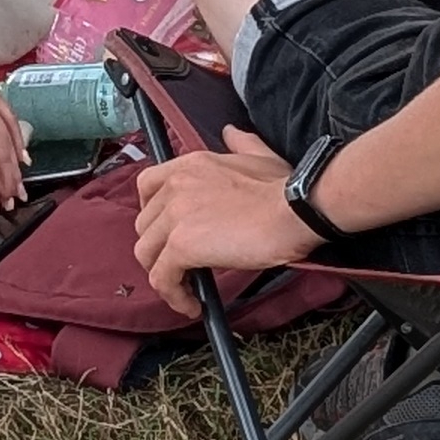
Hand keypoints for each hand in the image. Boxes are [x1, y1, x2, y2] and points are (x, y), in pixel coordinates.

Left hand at [132, 128, 316, 310]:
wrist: (295, 209)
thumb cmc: (284, 188)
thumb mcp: (261, 157)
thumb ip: (242, 144)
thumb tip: (232, 134)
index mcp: (190, 164)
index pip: (146, 186)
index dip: (152, 214)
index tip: (168, 232)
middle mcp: (175, 185)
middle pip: (144, 225)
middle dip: (159, 248)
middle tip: (183, 265)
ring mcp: (176, 215)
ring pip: (146, 253)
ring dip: (163, 274)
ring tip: (186, 289)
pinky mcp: (182, 245)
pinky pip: (162, 278)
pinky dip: (172, 295)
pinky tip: (191, 305)